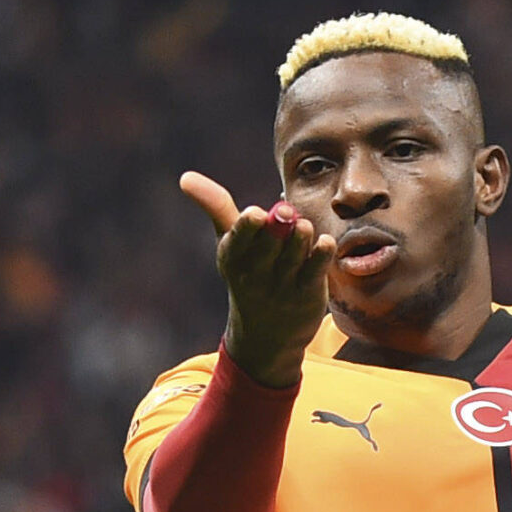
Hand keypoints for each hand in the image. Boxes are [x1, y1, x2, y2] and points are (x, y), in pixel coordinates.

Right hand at [178, 171, 336, 387]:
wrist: (267, 335)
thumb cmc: (248, 273)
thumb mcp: (229, 244)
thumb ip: (216, 207)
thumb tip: (185, 177)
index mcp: (232, 255)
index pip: (238, 239)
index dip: (247, 227)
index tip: (254, 214)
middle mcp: (254, 272)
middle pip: (268, 243)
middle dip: (278, 226)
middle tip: (286, 211)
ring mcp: (282, 285)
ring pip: (293, 255)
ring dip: (300, 238)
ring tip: (304, 227)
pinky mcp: (307, 293)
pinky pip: (315, 272)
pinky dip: (321, 256)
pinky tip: (326, 243)